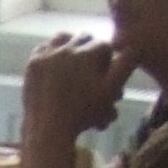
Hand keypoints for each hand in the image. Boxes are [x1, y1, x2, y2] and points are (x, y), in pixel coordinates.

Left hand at [17, 34, 138, 143]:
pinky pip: (44, 48)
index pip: (104, 46)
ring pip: (63, 38)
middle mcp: (65, 48)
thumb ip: (125, 66)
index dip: (108, 60)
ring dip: (72, 46)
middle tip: (92, 70)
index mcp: (87, 53)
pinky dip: (52, 52)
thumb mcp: (110, 90)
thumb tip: (134, 47)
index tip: (106, 74)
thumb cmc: (84, 113)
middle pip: (85, 39)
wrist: (49, 129)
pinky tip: (57, 65)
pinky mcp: (32, 64)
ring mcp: (46, 54)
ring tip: (76, 63)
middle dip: (91, 52)